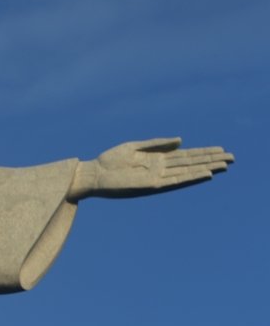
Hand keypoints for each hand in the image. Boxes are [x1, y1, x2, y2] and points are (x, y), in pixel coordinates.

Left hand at [69, 137, 233, 199]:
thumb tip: (181, 140)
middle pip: (190, 163)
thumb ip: (157, 144)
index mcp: (156, 159)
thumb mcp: (134, 147)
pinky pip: (175, 181)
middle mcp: (160, 169)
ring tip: (224, 165)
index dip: (203, 153)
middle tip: (232, 158)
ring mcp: (157, 178)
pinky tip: (204, 174)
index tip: (220, 150)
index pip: (185, 156)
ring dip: (205, 169)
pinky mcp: (151, 185)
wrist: (93, 174)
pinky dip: (190, 177)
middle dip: (210, 160)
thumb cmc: (110, 161)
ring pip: (187, 172)